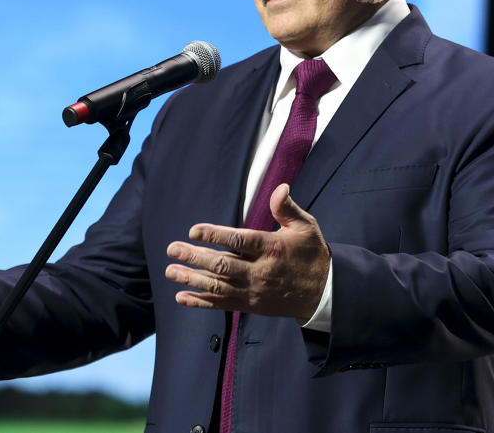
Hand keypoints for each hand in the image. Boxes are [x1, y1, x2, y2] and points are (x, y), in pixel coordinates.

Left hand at [165, 183, 329, 320]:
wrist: (323, 293)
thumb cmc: (312, 254)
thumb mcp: (306, 227)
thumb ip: (287, 208)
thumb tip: (280, 188)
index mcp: (272, 249)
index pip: (238, 241)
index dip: (214, 236)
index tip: (194, 230)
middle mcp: (260, 272)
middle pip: (222, 265)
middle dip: (195, 257)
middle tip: (172, 249)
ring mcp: (253, 291)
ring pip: (217, 287)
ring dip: (192, 279)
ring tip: (170, 271)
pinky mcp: (250, 305)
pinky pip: (222, 304)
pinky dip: (201, 302)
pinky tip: (182, 297)